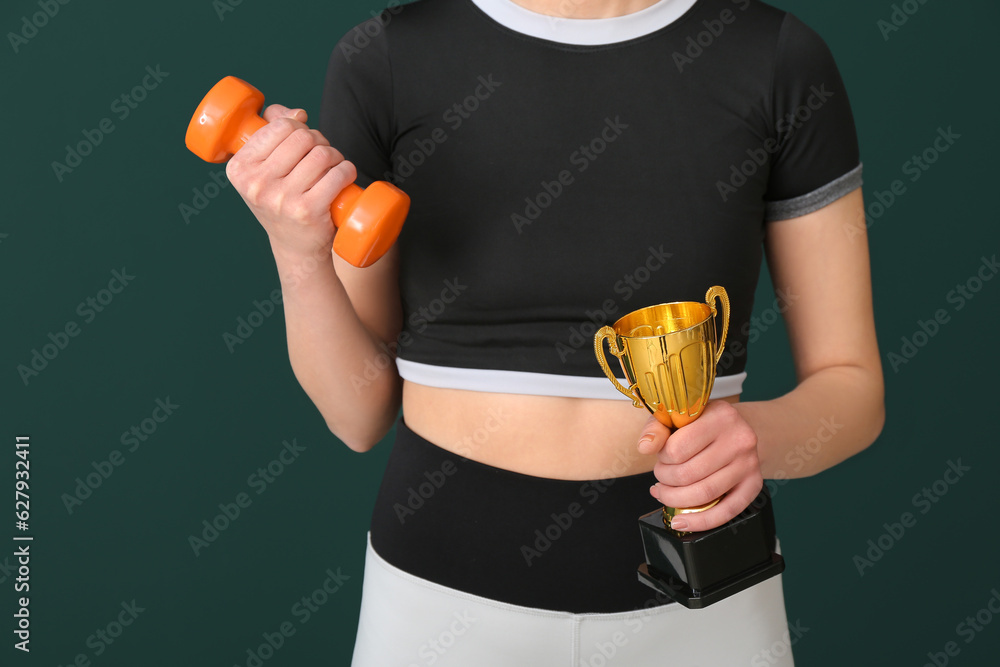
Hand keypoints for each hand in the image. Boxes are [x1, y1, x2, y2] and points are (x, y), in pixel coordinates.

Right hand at [225, 104, 357, 258]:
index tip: (303, 142)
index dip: (299, 127)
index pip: (279, 126)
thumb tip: (297, 112)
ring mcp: (281, 199)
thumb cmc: (282, 201)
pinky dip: (347, 171)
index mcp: (239, 169)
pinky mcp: (308, 211)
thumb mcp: (265, 169)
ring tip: (334, 167)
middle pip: (303, 137)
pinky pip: (337, 174)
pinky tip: (345, 176)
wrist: (295, 247)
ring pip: (322, 154)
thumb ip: (273, 132)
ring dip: (335, 156)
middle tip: (322, 157)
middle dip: (320, 141)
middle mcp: (256, 184)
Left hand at [637, 400, 762, 531]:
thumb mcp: (678, 415)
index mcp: (720, 416)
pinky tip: (681, 521)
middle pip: (689, 474)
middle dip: (665, 481)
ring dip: (676, 499)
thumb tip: (645, 447)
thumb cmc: (702, 423)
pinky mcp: (754, 485)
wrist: (736, 428)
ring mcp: (749, 464)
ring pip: (704, 494)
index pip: (677, 449)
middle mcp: (739, 440)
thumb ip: (657, 428)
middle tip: (660, 476)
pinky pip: (726, 512)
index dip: (661, 459)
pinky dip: (700, 522)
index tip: (661, 456)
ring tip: (665, 493)